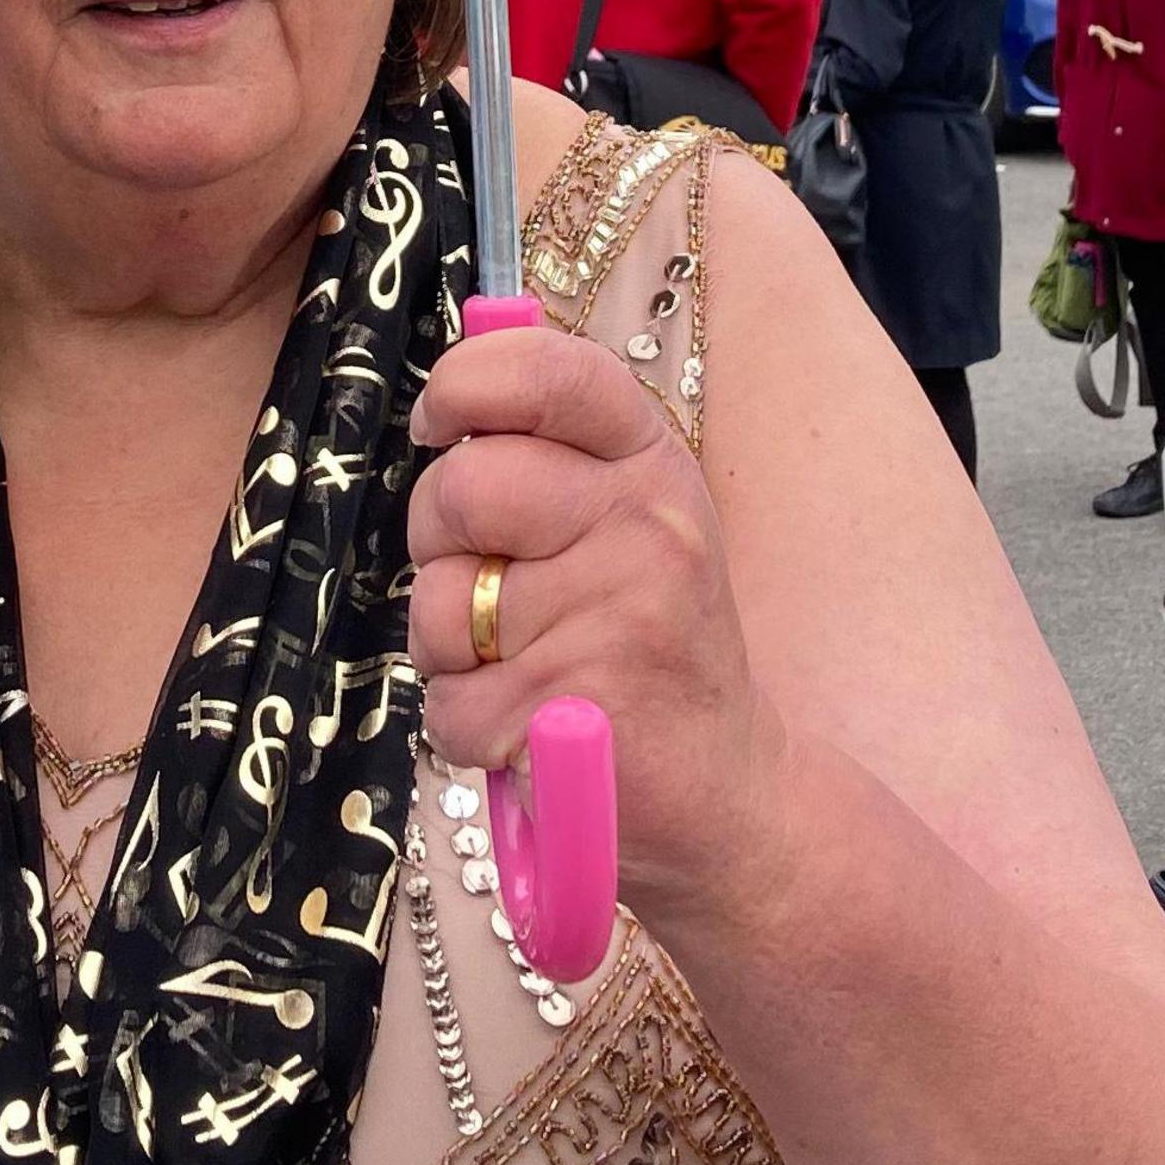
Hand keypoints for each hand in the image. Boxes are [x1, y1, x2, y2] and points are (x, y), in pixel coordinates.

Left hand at [406, 325, 785, 923]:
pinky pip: (449, 701)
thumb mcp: (623, 518)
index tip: (439, 422)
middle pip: (462, 488)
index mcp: (650, 462)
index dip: (465, 383)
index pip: (548, 374)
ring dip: (449, 647)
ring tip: (523, 664)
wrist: (725, 790)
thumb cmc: (643, 640)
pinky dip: (467, 725)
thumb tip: (449, 386)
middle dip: (438, 542)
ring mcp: (619, 616)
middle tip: (490, 582)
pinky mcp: (579, 709)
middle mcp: (647, 525)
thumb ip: (546, 449)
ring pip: (439, 604)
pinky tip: (532, 727)